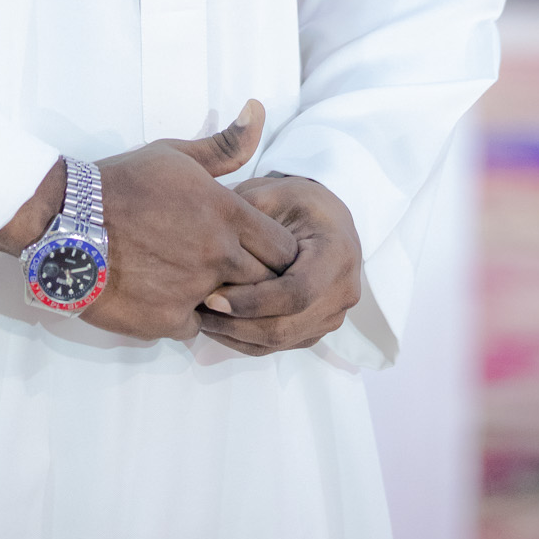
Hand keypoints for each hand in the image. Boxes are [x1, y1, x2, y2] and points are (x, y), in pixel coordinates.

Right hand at [84, 102, 298, 342]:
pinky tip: (162, 294)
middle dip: (255, 278)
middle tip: (229, 269)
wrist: (64, 220)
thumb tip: (258, 110)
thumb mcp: (174, 155)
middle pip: (266, 282)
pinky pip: (193, 327)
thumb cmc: (121, 182)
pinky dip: (182, 315)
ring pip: (232, 308)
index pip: (284, 247)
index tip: (259, 249)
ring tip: (192, 280)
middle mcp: (217, 253)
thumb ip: (225, 145)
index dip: (275, 251)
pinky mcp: (166, 320)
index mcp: (226, 212)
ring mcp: (193, 290)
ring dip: (221, 299)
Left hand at [195, 173, 361, 356]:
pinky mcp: (316, 328)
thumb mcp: (274, 193)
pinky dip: (244, 339)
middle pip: (285, 325)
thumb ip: (248, 216)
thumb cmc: (298, 202)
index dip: (252, 301)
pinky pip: (278, 345)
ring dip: (235, 335)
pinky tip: (217, 322)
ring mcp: (331, 316)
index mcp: (338, 254)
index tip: (212, 297)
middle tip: (197, 310)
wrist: (326, 218)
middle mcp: (342, 292)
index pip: (295, 292)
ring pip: (279, 341)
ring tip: (200, 317)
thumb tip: (210, 244)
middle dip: (237, 323)